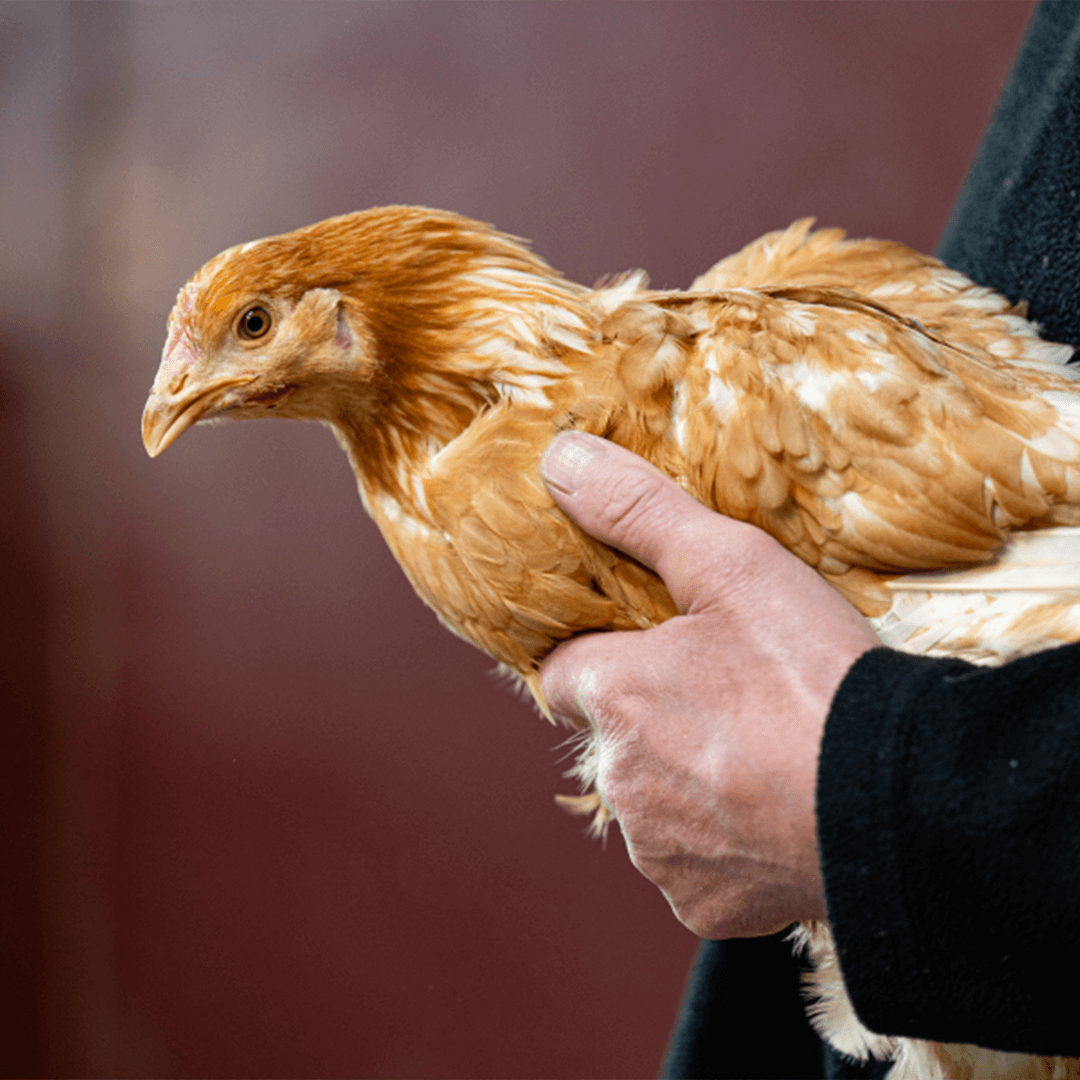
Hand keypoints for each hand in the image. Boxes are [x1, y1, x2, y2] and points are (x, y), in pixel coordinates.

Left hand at [538, 432, 879, 938]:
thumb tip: (560, 460)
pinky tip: (771, 812)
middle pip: (612, 738)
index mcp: (615, 694)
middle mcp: (620, 777)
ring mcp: (658, 846)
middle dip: (652, 718)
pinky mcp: (701, 901)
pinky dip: (720, 842)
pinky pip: (692, 863)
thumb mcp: (732, 564)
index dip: (601, 656)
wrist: (898, 801)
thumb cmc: (814, 677)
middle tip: (730, 698)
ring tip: (759, 752)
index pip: (561, 672)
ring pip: (652, 801)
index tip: (647, 650)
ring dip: (687, 780)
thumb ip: (639, 510)